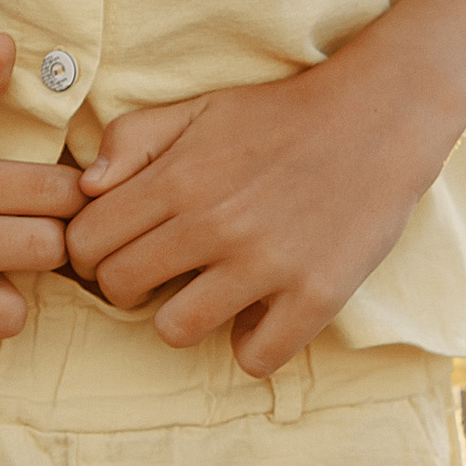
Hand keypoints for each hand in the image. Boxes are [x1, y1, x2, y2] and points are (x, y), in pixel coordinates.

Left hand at [63, 55, 457, 376]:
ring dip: (183, 320)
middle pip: (119, 288)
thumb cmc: (279, 116)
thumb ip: (133, 139)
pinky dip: (255, 345)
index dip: (91, 251)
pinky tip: (263, 316)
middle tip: (161, 273)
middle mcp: (213, 224)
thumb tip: (86, 188)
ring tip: (207, 298)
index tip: (120, 249)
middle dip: (128, 286)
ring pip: (175, 331)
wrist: (379, 119)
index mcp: (177, 178)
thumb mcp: (199, 108)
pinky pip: (255, 357)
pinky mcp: (315, 295)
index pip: (86, 242)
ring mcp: (265, 264)